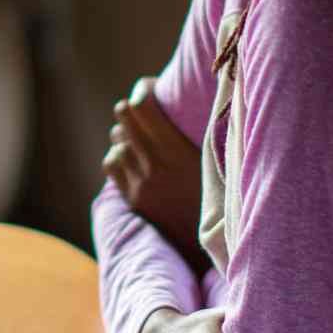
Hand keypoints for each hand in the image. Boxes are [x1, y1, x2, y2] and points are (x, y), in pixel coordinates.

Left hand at [104, 77, 202, 259]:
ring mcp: (139, 183)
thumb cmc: (221, 195)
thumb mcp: (215, 160)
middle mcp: (154, 165)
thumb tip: (192, 98)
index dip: (144, 90)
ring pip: (116, 143)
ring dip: (125, 136)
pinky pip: (112, 165)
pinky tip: (130, 157)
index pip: (144, 106)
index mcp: (177, 151)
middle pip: (125, 118)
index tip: (149, 87)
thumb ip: (201, 132)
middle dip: (131, 108)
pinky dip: (118, 156)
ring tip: (137, 136)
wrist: (209, 244)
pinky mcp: (132, 198)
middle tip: (139, 106)